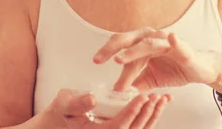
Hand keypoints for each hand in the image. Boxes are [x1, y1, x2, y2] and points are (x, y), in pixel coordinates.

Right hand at [42, 89, 170, 127]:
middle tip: (157, 96)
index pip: (119, 125)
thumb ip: (77, 102)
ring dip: (153, 115)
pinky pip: (138, 127)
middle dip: (148, 113)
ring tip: (162, 99)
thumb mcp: (64, 103)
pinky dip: (150, 116)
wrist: (59, 122)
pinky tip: (158, 105)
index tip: (143, 97)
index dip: (132, 112)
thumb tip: (92, 99)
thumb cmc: (61, 111)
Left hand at [93, 27, 221, 91]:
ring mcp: (166, 41)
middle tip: (99, 59)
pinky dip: (173, 40)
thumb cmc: (175, 68)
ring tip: (120, 59)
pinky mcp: (182, 48)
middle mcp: (151, 37)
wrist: (201, 69)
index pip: (121, 46)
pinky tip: (171, 37)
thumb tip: (117, 90)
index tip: (95, 61)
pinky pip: (177, 43)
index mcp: (141, 42)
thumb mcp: (150, 78)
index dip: (107, 53)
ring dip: (133, 51)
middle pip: (128, 40)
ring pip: (147, 45)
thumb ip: (135, 82)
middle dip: (112, 48)